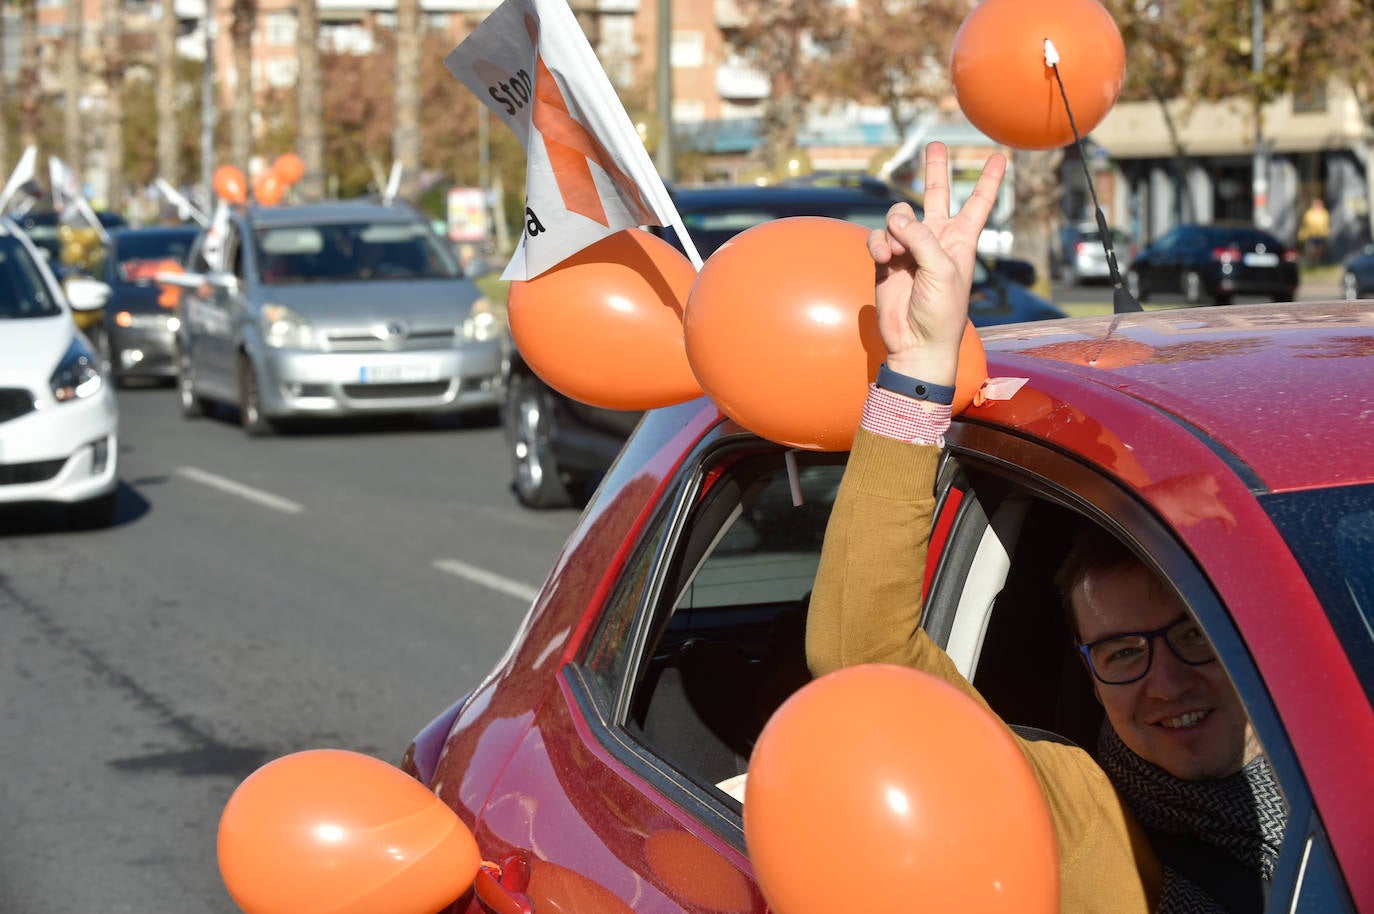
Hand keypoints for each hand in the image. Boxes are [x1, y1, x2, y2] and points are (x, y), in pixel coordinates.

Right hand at [867, 142, 1005, 385]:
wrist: (916, 342)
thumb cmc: (941, 311)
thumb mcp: (942, 270)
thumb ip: (921, 237)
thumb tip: (895, 217)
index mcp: (961, 240)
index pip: (978, 203)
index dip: (988, 180)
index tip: (1000, 157)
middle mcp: (936, 239)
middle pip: (937, 195)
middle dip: (936, 170)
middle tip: (935, 144)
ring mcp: (910, 248)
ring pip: (898, 216)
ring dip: (894, 229)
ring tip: (895, 252)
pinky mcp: (887, 260)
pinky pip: (879, 237)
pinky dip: (879, 244)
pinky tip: (884, 258)